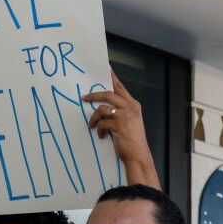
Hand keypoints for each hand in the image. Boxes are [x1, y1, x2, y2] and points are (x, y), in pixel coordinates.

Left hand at [82, 71, 159, 189]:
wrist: (138, 154)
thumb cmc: (132, 140)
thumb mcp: (130, 122)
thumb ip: (121, 112)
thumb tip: (104, 108)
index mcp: (133, 105)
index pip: (120, 87)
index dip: (112, 78)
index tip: (105, 69)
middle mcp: (130, 107)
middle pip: (108, 94)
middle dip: (94, 95)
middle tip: (84, 98)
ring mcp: (124, 116)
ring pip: (102, 109)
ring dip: (94, 117)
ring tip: (91, 125)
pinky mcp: (118, 125)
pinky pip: (102, 123)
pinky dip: (99, 130)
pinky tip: (101, 135)